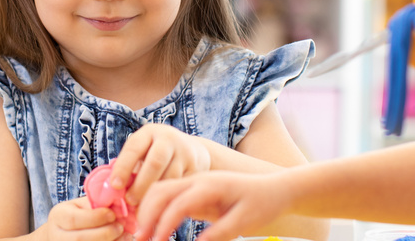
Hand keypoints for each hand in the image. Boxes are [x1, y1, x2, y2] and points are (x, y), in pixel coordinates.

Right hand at [40, 197, 126, 240]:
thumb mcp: (81, 205)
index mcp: (58, 216)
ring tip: (124, 236)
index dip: (95, 218)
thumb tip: (117, 203)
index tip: (112, 214)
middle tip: (120, 227)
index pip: (74, 219)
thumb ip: (96, 203)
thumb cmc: (77, 215)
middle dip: (103, 233)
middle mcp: (57, 235)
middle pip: (78, 239)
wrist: (62, 233)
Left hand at [108, 124, 209, 206]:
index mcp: (149, 133)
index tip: (115, 186)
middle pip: (154, 163)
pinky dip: (170, 197)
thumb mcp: (143, 151)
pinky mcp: (197, 166)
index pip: (133, 149)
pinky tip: (161, 206)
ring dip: (156, 194)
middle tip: (130, 202)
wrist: (193, 150)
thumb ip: (129, 166)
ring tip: (144, 208)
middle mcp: (168, 139)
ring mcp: (185, 152)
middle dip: (140, 185)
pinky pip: (182, 184)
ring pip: (169, 177)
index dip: (123, 168)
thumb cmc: (156, 154)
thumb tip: (111, 189)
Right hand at [136, 171, 287, 240]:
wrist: (275, 189)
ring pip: (160, 191)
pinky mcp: (194, 191)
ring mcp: (194, 183)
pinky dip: (155, 209)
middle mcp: (198, 180)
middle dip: (146, 215)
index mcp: (211, 185)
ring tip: (142, 235)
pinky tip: (152, 227)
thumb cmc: (263, 203)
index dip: (164, 223)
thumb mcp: (245, 222)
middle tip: (139, 239)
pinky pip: (168, 196)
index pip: (178, 202)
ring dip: (147, 211)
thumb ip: (220, 233)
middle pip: (161, 191)